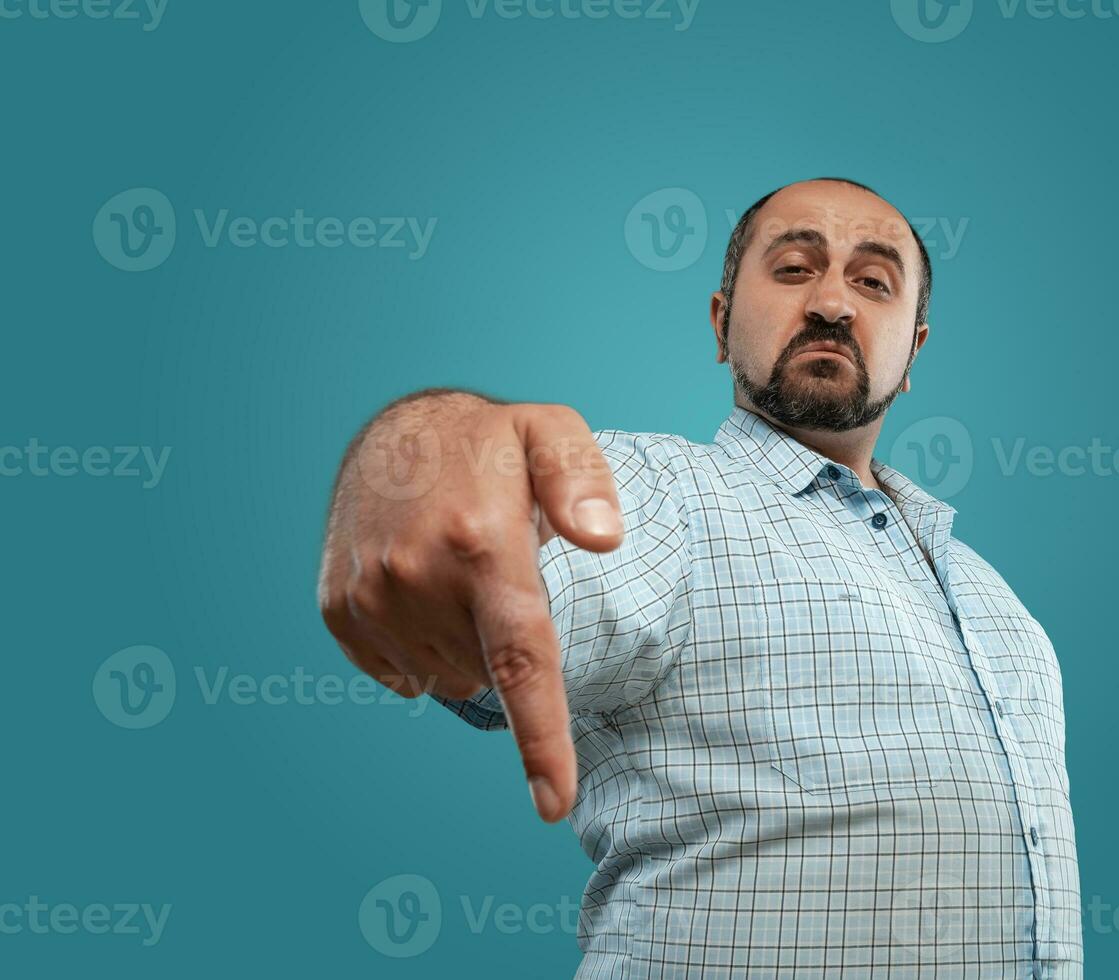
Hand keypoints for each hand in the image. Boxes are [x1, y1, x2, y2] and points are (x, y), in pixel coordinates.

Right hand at [317, 394, 624, 821]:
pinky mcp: (337, 611)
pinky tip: (428, 593)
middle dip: (506, 643)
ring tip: (464, 573)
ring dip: (466, 645)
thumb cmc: (488, 442)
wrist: (391, 430)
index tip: (553, 805)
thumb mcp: (550, 432)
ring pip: (445, 676)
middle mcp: (416, 578)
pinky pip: (397, 670)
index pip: (519, 662)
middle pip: (488, 673)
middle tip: (503, 574)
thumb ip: (584, 480)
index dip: (540, 742)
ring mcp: (369, 598)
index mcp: (480, 544)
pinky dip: (423, 647)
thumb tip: (604, 537)